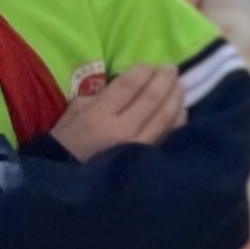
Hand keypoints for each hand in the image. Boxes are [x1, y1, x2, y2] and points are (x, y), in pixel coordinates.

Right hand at [49, 63, 184, 161]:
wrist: (69, 183)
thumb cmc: (67, 144)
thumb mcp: (74, 113)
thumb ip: (99, 96)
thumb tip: (126, 85)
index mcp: (98, 116)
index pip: (128, 86)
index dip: (142, 71)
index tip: (149, 65)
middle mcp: (121, 131)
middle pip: (151, 99)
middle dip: (164, 79)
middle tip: (170, 68)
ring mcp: (138, 148)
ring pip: (166, 118)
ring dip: (176, 98)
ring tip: (179, 86)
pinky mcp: (148, 160)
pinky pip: (169, 136)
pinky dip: (178, 120)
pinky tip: (181, 111)